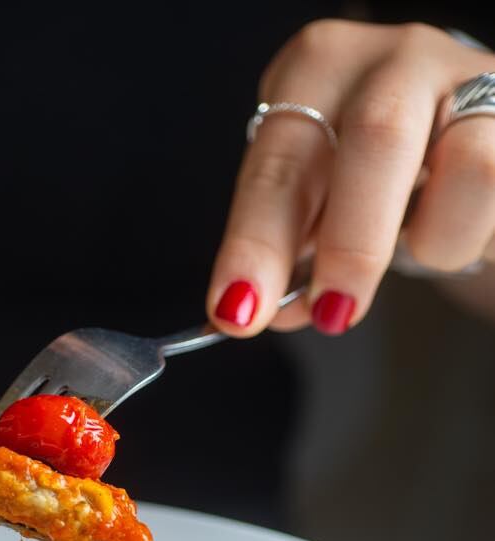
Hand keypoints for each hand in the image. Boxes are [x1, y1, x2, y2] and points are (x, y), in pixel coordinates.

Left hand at [206, 21, 494, 335]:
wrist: (460, 142)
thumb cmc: (374, 178)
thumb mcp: (319, 204)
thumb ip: (293, 251)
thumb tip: (273, 311)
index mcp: (318, 71)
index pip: (279, 160)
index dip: (257, 241)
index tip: (239, 308)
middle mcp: (393, 58)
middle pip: (376, 137)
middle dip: (348, 242)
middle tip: (331, 312)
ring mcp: (469, 77)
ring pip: (467, 164)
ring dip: (433, 240)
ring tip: (419, 250)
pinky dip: (470, 235)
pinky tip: (460, 230)